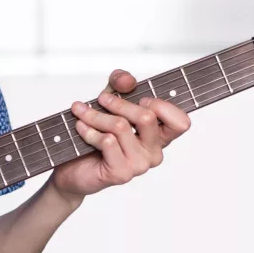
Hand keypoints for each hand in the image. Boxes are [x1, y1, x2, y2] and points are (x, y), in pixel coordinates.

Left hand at [49, 69, 190, 199]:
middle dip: (119, 103)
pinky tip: (81, 128)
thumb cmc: (96, 135)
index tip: (141, 99)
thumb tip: (127, 79)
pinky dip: (89, 130)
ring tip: (81, 112)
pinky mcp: (121, 173)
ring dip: (96, 115)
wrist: (73, 168)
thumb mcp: (110, 101)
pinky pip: (107, 141)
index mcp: (159, 136)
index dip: (162, 105)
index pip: (181, 122)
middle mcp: (154, 152)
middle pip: (146, 117)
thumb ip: (121, 84)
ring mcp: (139, 165)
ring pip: (121, 126)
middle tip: (101, 99)